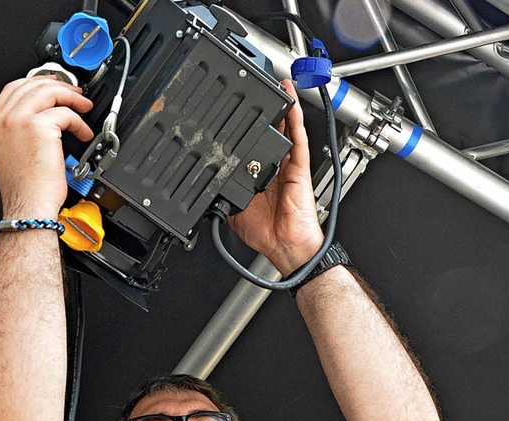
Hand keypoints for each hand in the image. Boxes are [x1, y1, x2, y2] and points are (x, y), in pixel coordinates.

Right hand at [0, 76, 93, 217]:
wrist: (28, 205)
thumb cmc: (26, 188)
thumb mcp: (14, 153)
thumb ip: (21, 131)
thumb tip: (45, 119)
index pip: (14, 89)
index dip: (37, 83)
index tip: (53, 86)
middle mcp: (4, 119)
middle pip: (32, 85)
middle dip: (58, 85)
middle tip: (75, 93)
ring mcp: (19, 121)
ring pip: (48, 92)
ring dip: (71, 97)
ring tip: (84, 107)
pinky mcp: (38, 127)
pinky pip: (65, 113)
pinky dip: (79, 122)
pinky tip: (84, 133)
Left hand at [227, 79, 323, 276]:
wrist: (285, 245)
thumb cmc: (266, 235)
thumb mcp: (234, 214)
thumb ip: (224, 197)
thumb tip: (209, 190)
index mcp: (261, 179)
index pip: (253, 149)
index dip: (248, 132)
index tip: (238, 117)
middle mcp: (275, 169)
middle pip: (271, 134)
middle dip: (267, 113)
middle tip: (259, 92)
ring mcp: (288, 166)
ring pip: (286, 130)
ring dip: (284, 108)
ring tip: (278, 86)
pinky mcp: (299, 168)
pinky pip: (298, 140)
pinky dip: (296, 119)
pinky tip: (291, 102)